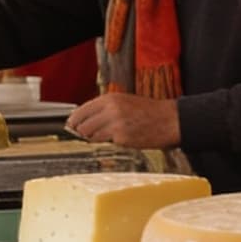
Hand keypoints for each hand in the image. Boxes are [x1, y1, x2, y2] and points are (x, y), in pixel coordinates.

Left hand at [65, 93, 181, 148]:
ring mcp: (115, 124)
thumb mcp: (124, 102)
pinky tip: (121, 138)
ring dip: (95, 138)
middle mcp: (110, 110)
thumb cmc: (149, 111)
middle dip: (83, 132)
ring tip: (107, 135)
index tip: (71, 126)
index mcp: (110, 99)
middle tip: (86, 135)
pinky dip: (109, 142)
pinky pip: (106, 143)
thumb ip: (105, 108)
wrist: (169, 120)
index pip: (82, 110)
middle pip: (83, 125)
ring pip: (92, 136)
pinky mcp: (122, 138)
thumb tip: (85, 120)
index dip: (74, 120)